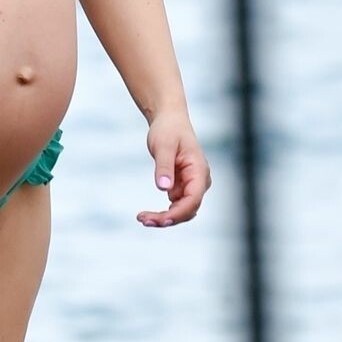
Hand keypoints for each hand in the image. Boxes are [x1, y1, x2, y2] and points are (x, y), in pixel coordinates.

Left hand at [138, 112, 210, 228]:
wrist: (169, 121)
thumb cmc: (168, 130)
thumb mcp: (163, 146)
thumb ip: (164, 167)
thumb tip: (164, 189)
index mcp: (199, 170)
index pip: (193, 198)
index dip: (178, 213)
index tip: (161, 220)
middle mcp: (199, 181)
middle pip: (188, 209)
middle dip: (168, 218)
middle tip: (143, 219)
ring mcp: (192, 185)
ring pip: (182, 211)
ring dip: (164, 218)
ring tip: (141, 218)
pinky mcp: (182, 187)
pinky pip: (175, 206)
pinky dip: (162, 213)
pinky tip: (146, 214)